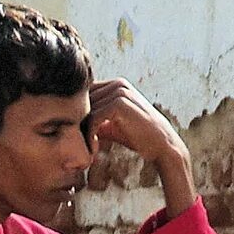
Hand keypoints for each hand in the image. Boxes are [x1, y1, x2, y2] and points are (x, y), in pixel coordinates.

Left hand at [86, 79, 196, 212]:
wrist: (162, 145)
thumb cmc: (137, 136)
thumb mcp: (112, 124)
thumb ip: (94, 118)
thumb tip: (71, 122)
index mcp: (115, 85)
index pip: (85, 96)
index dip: (79, 116)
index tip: (80, 139)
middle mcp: (117, 84)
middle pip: (83, 102)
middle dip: (79, 125)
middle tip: (82, 147)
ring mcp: (119, 91)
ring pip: (87, 110)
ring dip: (83, 132)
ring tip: (89, 150)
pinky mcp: (120, 103)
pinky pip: (94, 117)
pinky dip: (90, 135)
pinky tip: (95, 149)